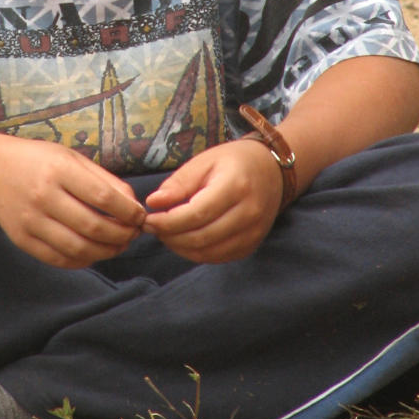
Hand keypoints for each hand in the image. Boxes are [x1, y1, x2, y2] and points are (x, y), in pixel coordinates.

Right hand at [0, 136, 146, 268]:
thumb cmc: (40, 161)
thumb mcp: (72, 158)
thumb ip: (104, 180)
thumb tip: (134, 206)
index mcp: (59, 170)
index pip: (103, 197)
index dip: (128, 211)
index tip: (140, 215)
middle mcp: (43, 196)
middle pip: (93, 227)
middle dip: (122, 235)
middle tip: (133, 234)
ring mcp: (30, 221)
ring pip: (78, 248)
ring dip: (106, 252)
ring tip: (118, 245)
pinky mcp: (22, 240)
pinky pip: (59, 259)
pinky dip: (83, 260)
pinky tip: (94, 251)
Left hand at [142, 139, 283, 262]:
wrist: (270, 171)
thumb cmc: (232, 162)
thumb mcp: (203, 162)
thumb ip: (178, 184)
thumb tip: (153, 203)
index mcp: (235, 186)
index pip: (196, 214)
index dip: (168, 221)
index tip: (149, 219)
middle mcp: (249, 213)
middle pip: (201, 236)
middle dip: (171, 236)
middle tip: (153, 227)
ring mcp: (253, 232)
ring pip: (208, 252)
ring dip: (180, 247)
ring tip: (166, 233)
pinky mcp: (252, 245)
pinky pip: (218, 257)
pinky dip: (196, 253)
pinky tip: (183, 240)